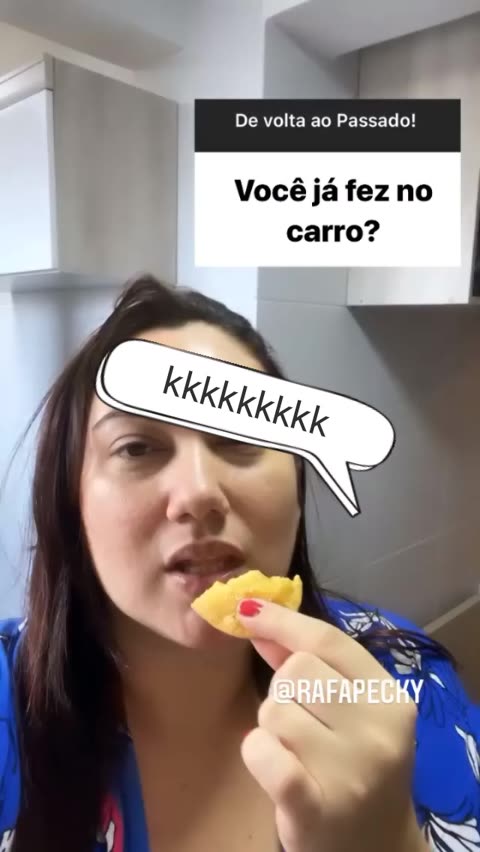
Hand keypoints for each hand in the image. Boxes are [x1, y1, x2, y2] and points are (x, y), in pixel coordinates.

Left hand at [236, 599, 429, 851]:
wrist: (374, 850)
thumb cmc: (358, 770)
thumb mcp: (352, 712)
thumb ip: (309, 663)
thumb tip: (257, 616)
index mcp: (392, 699)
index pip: (329, 641)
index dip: (283, 620)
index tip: (248, 609)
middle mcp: (378, 732)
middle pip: (297, 670)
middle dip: (282, 689)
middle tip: (298, 721)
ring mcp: (350, 771)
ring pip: (275, 709)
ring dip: (271, 727)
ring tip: (294, 752)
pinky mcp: (314, 806)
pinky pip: (262, 750)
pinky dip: (256, 752)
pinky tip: (273, 767)